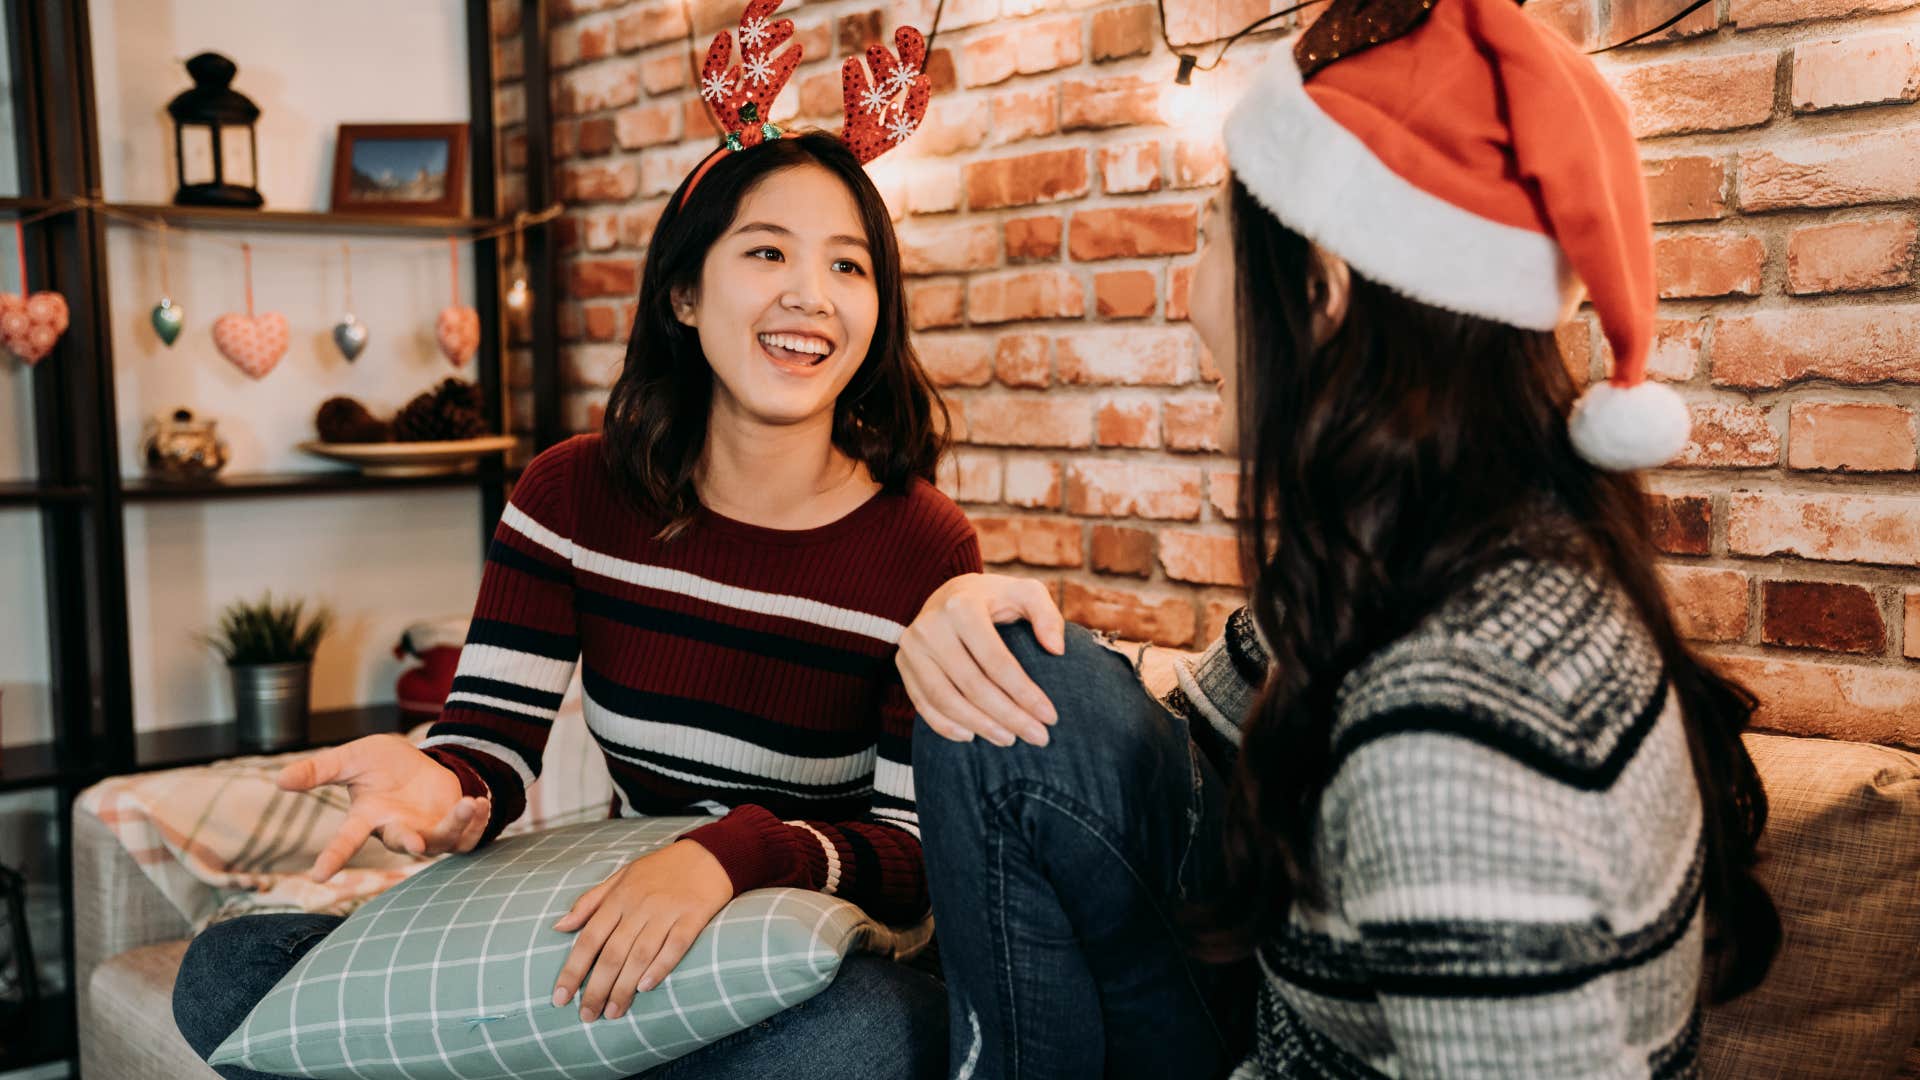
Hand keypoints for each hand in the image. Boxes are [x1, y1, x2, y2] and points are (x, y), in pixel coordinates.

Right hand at [276, 733, 490, 881]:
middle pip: (400, 842)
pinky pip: (465, 837)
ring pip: (441, 841)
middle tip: (415, 845)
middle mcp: (396, 829)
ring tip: (470, 804)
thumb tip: (279, 780)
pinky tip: (482, 803)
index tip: (318, 875)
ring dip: (456, 825)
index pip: (346, 839)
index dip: (333, 856)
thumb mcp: (350, 759)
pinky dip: (476, 822)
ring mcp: (425, 832)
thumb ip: (319, 771)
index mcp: (368, 817)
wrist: (420, 763)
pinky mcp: (450, 829)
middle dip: (409, 844)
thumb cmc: (380, 764)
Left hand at [551, 840, 733, 1021]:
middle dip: (597, 988)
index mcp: (619, 897)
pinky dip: (660, 967)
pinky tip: (646, 987)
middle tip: (587, 1016)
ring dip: (624, 987)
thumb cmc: (660, 869)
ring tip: (613, 1012)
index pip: (589, 938)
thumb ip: (590, 902)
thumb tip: (559, 926)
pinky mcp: (693, 916)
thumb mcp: (621, 876)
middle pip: (613, 953)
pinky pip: (676, 946)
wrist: (708, 853)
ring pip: (640, 954)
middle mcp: (640, 905)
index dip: (573, 970)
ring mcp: (667, 911)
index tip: (560, 998)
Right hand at [896, 572, 1064, 747]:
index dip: (1025, 693)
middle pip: (972, 684)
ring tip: (1009, 740)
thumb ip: (1047, 615)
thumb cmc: (996, 599)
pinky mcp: (902, 664)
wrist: (950, 594)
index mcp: (962, 606)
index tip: (1050, 716)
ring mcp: (912, 646)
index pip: (996, 660)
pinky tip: (971, 736)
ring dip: (980, 725)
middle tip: (1038, 737)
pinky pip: (922, 703)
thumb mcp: (1026, 593)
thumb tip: (1057, 650)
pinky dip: (945, 725)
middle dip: (1009, 716)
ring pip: (945, 699)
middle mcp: (931, 625)